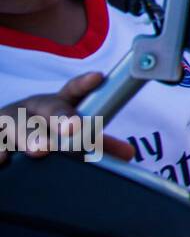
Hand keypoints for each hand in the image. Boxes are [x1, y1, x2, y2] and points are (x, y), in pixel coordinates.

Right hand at [0, 72, 133, 165]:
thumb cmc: (41, 131)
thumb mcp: (66, 131)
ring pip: (18, 126)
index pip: (73, 90)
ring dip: (29, 137)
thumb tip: (129, 154)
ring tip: (40, 150)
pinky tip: (3, 159)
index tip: (98, 77)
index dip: (85, 83)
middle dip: (62, 117)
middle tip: (74, 128)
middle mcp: (32, 108)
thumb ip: (98, 143)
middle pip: (49, 110)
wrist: (1, 133)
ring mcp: (8, 121)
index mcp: (55, 104)